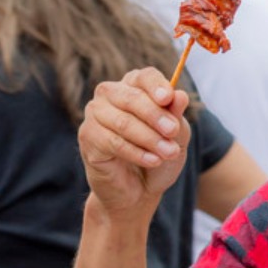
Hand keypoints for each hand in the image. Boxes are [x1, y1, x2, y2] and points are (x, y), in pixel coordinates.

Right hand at [79, 68, 190, 215]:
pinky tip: (153, 161)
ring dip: (150, 139)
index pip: (144, 76)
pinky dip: (136, 152)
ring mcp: (95, 114)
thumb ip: (177, 116)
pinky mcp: (87, 136)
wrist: (139, 191)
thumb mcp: (176, 137)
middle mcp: (110, 95)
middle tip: (173, 132)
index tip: (168, 98)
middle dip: (156, 116)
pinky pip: (112, 142)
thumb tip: (180, 95)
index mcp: (134, 87)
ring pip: (123, 122)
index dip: (156, 85)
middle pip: (132, 97)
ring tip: (169, 153)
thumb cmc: (158, 156)